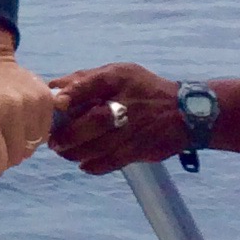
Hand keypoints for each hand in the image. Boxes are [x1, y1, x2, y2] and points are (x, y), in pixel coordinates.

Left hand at [0, 18, 56, 179]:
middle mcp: (12, 108)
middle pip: (17, 155)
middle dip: (6, 160)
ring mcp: (31, 102)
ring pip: (33, 145)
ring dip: (21, 148)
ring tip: (8, 140)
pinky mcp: (45, 97)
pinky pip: (45, 130)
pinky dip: (34, 135)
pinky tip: (21, 129)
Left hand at [48, 62, 190, 174]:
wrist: (186, 113)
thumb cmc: (143, 90)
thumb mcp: (119, 74)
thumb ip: (85, 79)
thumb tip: (54, 86)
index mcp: (121, 79)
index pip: (93, 82)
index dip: (72, 93)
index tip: (56, 104)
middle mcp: (129, 102)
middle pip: (94, 119)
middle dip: (69, 133)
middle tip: (53, 140)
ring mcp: (136, 128)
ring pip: (100, 145)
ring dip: (76, 152)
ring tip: (63, 152)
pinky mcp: (141, 149)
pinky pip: (113, 161)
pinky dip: (94, 166)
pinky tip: (83, 164)